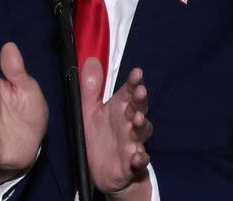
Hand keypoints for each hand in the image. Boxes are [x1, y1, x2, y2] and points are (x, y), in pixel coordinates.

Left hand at [81, 57, 152, 199]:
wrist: (104, 172)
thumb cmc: (100, 137)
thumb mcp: (90, 111)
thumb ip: (91, 88)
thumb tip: (92, 60)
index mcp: (120, 108)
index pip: (130, 91)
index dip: (134, 82)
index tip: (137, 73)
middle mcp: (129, 123)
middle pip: (139, 108)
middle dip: (140, 100)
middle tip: (140, 91)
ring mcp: (133, 142)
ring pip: (142, 132)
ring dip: (141, 125)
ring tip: (137, 120)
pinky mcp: (132, 163)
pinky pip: (140, 161)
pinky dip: (140, 159)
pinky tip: (137, 157)